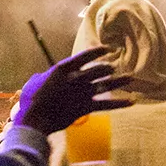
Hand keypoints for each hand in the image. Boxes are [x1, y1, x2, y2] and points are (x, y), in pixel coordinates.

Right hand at [17, 46, 133, 135]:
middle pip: (97, 70)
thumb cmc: (34, 99)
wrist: (38, 116)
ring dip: (119, 81)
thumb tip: (50, 74)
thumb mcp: (39, 80)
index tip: (108, 49)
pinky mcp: (86, 106)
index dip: (98, 51)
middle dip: (108, 68)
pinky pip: (106, 104)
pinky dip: (120, 103)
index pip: (85, 56)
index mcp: (64, 68)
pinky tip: (131, 101)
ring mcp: (82, 92)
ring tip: (130, 78)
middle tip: (114, 67)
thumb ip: (50, 76)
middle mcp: (76, 78)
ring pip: (105, 84)